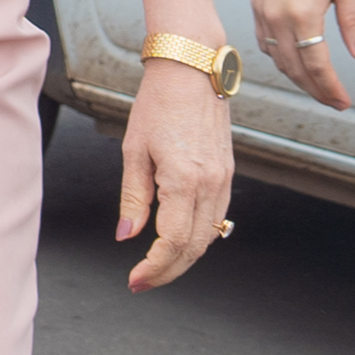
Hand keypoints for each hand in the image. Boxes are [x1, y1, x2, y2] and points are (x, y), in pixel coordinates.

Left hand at [118, 56, 234, 291]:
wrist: (192, 70)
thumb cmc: (158, 104)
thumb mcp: (134, 150)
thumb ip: (133, 198)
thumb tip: (126, 236)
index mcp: (184, 180)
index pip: (172, 242)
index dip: (154, 268)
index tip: (134, 280)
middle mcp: (211, 185)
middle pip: (194, 248)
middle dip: (168, 272)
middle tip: (142, 283)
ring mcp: (224, 180)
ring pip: (208, 236)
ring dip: (184, 258)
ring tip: (156, 268)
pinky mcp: (227, 174)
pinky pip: (216, 217)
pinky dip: (198, 236)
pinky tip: (178, 241)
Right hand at [250, 0, 354, 108]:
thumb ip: (353, 24)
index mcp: (302, 15)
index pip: (316, 65)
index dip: (331, 88)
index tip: (344, 101)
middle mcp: (277, 19)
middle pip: (295, 69)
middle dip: (316, 90)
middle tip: (334, 101)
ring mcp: (263, 15)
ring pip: (278, 61)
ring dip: (298, 78)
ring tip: (318, 86)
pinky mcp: (256, 9)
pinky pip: (265, 45)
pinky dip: (281, 60)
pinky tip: (295, 62)